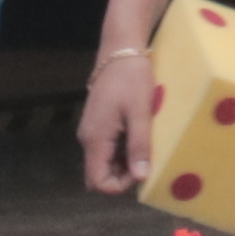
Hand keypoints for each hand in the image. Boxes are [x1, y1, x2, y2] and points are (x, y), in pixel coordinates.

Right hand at [79, 47, 159, 195]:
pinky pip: (108, 149)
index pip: (98, 182)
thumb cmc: (131, 78)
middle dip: (122, 177)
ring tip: (146, 146)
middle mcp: (88, 139)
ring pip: (104, 163)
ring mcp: (92, 131)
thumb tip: (141, 177)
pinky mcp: (99, 124)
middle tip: (146, 161)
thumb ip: (139, 146)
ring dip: (125, 164)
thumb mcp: (140, 112)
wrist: (120, 50)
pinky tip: (140, 136)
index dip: (121, 185)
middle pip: (99, 175)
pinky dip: (123, 151)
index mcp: (95, 139)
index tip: (142, 170)